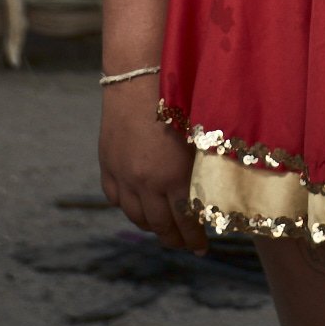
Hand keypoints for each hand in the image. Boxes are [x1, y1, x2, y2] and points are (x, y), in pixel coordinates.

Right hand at [98, 78, 207, 253]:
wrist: (138, 77)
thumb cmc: (179, 100)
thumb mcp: (198, 137)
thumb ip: (204, 168)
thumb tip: (217, 193)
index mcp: (173, 177)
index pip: (186, 222)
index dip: (195, 238)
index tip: (203, 247)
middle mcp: (146, 183)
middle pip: (160, 226)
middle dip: (175, 239)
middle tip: (186, 245)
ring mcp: (123, 176)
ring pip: (136, 216)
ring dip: (152, 226)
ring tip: (164, 229)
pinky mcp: (107, 165)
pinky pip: (115, 198)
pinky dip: (128, 207)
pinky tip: (139, 208)